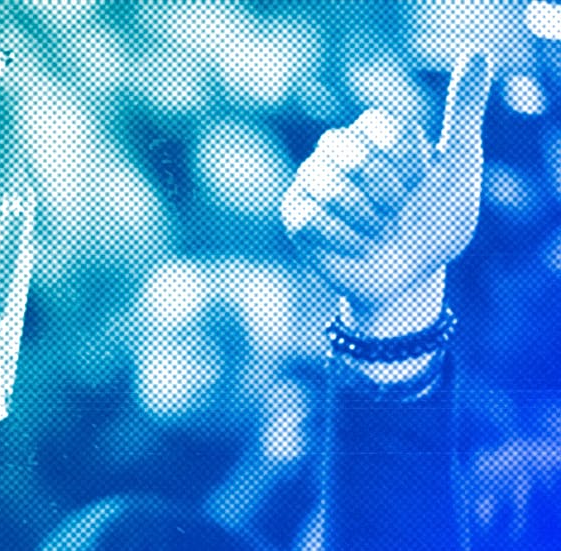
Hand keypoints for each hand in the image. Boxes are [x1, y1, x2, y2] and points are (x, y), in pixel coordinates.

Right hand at [281, 52, 491, 336]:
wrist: (411, 276)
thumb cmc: (434, 220)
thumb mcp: (459, 165)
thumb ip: (463, 110)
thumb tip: (479, 52)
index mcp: (371, 132)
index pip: (384, 127)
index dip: (409, 162)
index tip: (423, 185)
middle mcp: (336, 150)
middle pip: (353, 153)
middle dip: (387, 190)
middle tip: (399, 213)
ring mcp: (310, 182)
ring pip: (331, 186)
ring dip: (368, 216)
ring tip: (382, 231)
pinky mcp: (295, 216)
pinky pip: (312, 219)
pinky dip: (347, 238)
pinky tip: (362, 248)